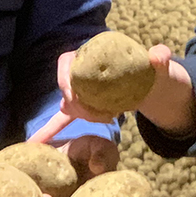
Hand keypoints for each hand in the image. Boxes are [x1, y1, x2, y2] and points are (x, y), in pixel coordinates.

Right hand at [51, 43, 195, 136]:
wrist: (158, 89)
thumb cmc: (156, 73)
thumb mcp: (161, 65)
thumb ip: (160, 57)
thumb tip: (158, 54)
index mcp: (95, 54)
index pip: (68, 61)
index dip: (65, 77)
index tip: (74, 93)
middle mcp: (85, 72)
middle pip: (68, 87)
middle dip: (79, 103)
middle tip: (103, 114)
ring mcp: (84, 91)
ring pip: (70, 105)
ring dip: (82, 116)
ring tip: (107, 119)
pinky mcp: (87, 109)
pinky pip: (64, 119)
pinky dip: (50, 130)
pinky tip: (35, 142)